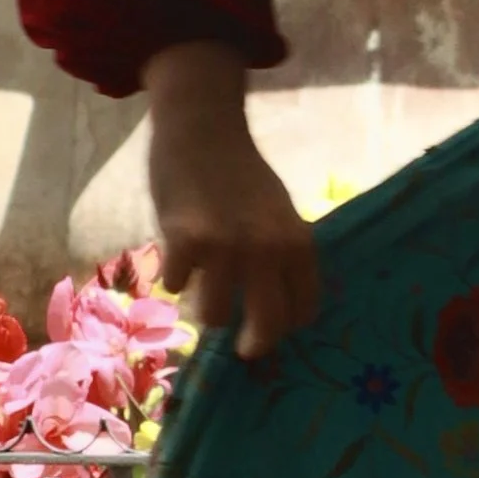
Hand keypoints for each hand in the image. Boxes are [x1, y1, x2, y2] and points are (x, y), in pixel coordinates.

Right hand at [143, 42, 320, 356]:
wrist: (203, 129)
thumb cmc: (240, 174)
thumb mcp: (278, 214)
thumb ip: (280, 256)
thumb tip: (276, 310)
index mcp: (297, 243)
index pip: (304, 309)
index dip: (287, 326)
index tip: (272, 327)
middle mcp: (269, 250)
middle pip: (268, 326)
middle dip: (253, 345)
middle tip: (242, 348)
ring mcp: (227, 247)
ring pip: (215, 316)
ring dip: (206, 311)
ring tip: (201, 291)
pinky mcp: (186, 242)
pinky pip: (178, 287)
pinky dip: (174, 278)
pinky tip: (175, 258)